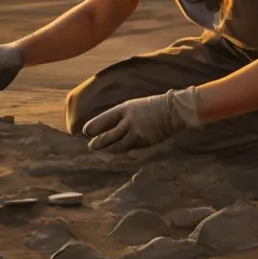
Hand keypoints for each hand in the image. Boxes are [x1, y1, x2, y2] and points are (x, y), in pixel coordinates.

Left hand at [83, 87, 201, 152]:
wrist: (172, 110)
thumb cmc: (149, 108)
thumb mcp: (132, 107)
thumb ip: (119, 117)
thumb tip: (103, 128)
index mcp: (125, 109)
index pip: (105, 118)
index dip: (94, 126)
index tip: (85, 131)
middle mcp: (130, 121)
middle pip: (109, 135)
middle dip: (98, 142)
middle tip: (90, 146)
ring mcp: (138, 132)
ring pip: (118, 145)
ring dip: (108, 149)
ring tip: (101, 151)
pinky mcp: (145, 142)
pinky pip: (130, 148)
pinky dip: (121, 150)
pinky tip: (116, 151)